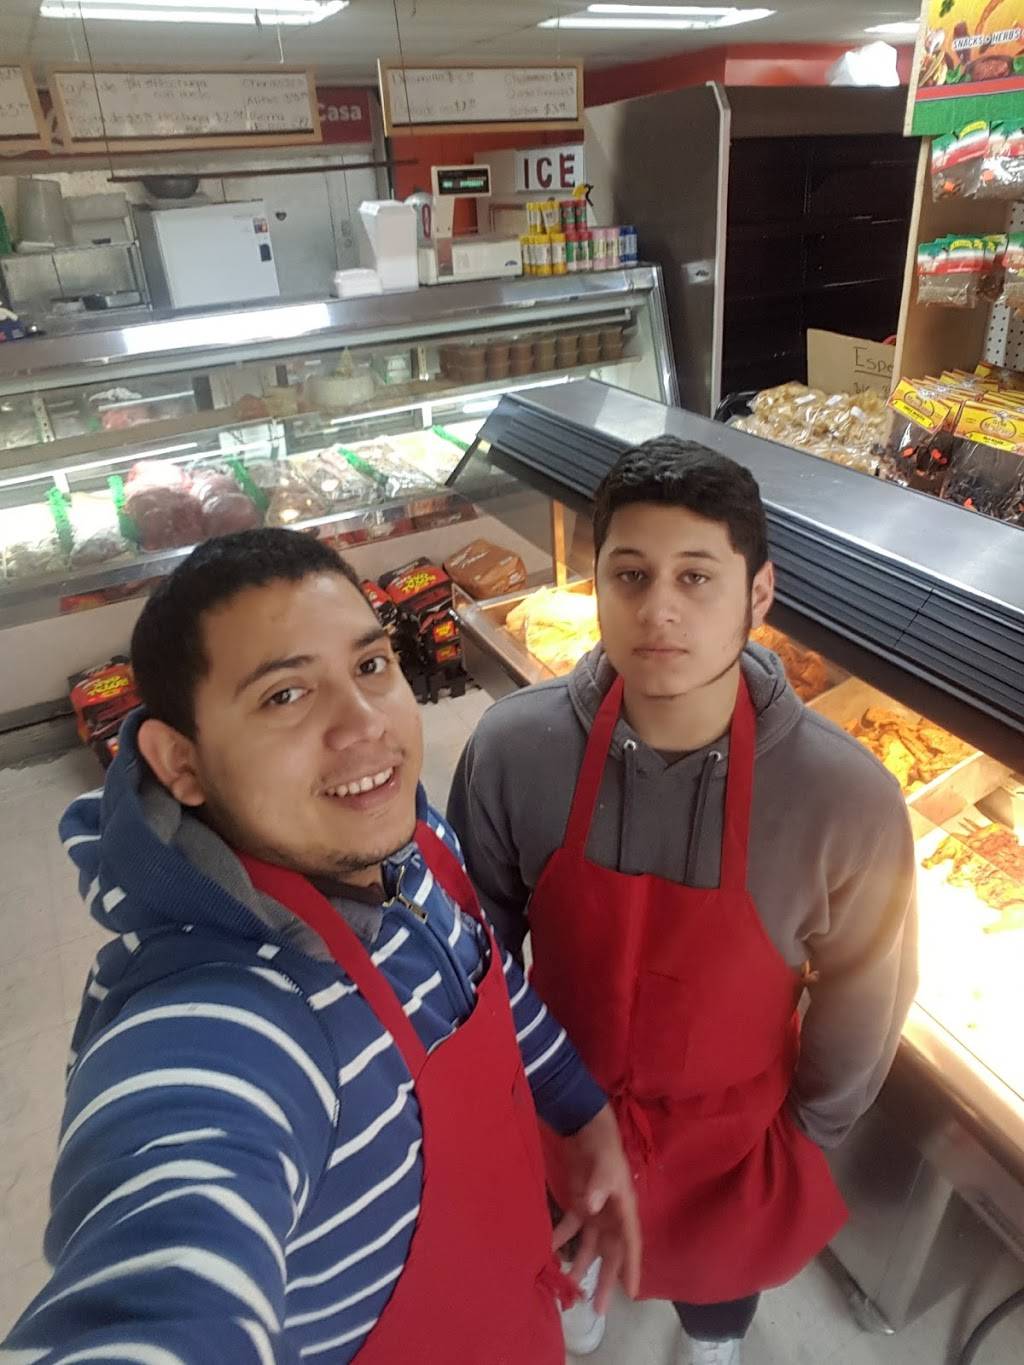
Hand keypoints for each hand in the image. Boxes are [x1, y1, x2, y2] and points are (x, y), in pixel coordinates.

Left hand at [550, 1103, 640, 1311]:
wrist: (586, 1126)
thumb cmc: (604, 1145)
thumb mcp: (605, 1163)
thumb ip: (599, 1184)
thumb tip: (591, 1208)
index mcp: (625, 1208)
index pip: (631, 1244)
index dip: (632, 1269)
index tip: (631, 1294)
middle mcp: (613, 1215)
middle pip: (611, 1254)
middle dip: (604, 1280)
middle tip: (596, 1309)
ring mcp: (596, 1211)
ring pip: (590, 1246)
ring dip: (580, 1266)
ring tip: (569, 1291)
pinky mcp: (580, 1204)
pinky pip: (571, 1228)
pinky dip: (560, 1240)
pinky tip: (548, 1253)